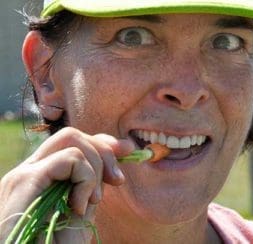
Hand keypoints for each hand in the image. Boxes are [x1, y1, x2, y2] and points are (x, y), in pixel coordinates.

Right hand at [0, 127, 133, 242]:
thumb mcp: (85, 205)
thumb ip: (96, 176)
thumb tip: (122, 147)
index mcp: (43, 174)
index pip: (72, 141)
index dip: (102, 141)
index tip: (127, 149)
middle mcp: (31, 169)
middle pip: (73, 135)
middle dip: (104, 151)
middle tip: (117, 180)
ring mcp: (25, 173)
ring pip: (72, 139)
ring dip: (94, 169)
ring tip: (91, 201)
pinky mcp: (26, 179)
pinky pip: (70, 158)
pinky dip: (85, 179)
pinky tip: (79, 206)